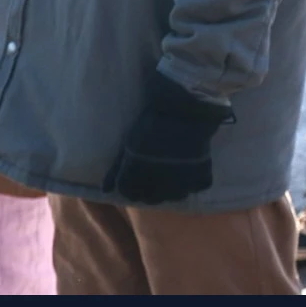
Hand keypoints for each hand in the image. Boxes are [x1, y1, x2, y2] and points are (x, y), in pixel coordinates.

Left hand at [104, 69, 232, 204]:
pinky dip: (196, 179)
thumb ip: (118, 169)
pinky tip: (194, 167)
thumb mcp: (130, 144)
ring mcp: (180, 184)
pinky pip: (197, 186)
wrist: (182, 108)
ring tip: (176, 173)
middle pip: (151, 199)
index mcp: (135, 177)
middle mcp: (155, 186)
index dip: (132, 186)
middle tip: (158, 174)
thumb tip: (105, 190)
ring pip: (175, 196)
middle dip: (152, 190)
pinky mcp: (200, 176)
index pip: (128, 194)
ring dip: (174, 187)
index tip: (137, 176)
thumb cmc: (152, 121)